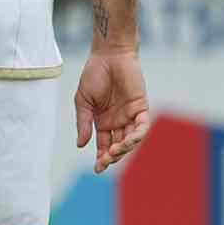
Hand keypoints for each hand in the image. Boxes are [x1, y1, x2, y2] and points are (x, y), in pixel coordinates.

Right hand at [74, 47, 149, 174]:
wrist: (108, 55)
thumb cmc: (94, 75)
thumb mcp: (83, 102)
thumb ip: (83, 123)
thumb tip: (81, 145)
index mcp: (102, 122)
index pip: (104, 146)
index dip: (102, 158)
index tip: (97, 169)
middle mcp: (117, 122)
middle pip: (118, 146)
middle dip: (112, 156)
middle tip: (105, 161)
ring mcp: (129, 115)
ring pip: (131, 139)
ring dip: (124, 148)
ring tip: (115, 151)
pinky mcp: (140, 107)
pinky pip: (142, 126)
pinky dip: (138, 135)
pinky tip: (129, 140)